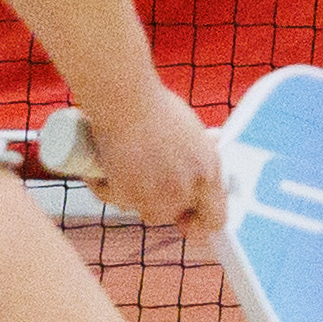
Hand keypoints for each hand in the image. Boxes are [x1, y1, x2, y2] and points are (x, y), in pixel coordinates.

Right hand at [65, 86, 227, 240]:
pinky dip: (108, 187)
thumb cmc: (158, 108)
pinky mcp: (124, 196)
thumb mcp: (193, 133)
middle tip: (150, 175)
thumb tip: (204, 164)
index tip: (189, 215)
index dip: (201, 221)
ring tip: (129, 164)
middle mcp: (184, 190)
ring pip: (143, 210)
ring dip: (135, 195)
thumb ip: (199, 156)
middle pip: (172, 215)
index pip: (214, 219)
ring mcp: (153, 196)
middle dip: (162, 200)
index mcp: (208, 173)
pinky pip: (117, 201)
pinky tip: (107, 167)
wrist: (125, 101)